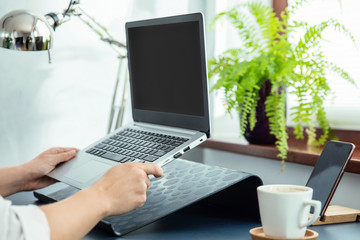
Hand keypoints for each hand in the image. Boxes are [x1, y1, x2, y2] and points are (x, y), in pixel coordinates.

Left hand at [21, 147, 78, 190]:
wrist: (26, 179)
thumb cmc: (34, 167)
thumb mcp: (51, 159)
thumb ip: (63, 156)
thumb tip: (73, 152)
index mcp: (55, 152)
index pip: (69, 150)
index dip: (76, 151)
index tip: (84, 154)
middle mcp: (56, 159)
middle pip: (70, 159)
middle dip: (75, 161)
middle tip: (82, 162)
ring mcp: (57, 168)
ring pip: (68, 168)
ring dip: (71, 169)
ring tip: (77, 170)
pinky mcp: (56, 176)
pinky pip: (65, 176)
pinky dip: (68, 176)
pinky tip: (71, 176)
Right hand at [40, 162, 162, 239]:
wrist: (101, 198)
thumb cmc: (106, 185)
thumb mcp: (118, 170)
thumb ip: (131, 169)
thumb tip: (138, 171)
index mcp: (134, 167)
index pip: (152, 167)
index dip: (158, 170)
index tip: (160, 173)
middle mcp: (140, 176)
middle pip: (147, 181)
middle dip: (140, 184)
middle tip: (126, 187)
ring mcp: (142, 188)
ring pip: (144, 191)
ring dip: (137, 193)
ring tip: (123, 193)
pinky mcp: (141, 199)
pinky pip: (141, 200)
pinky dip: (135, 201)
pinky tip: (125, 199)